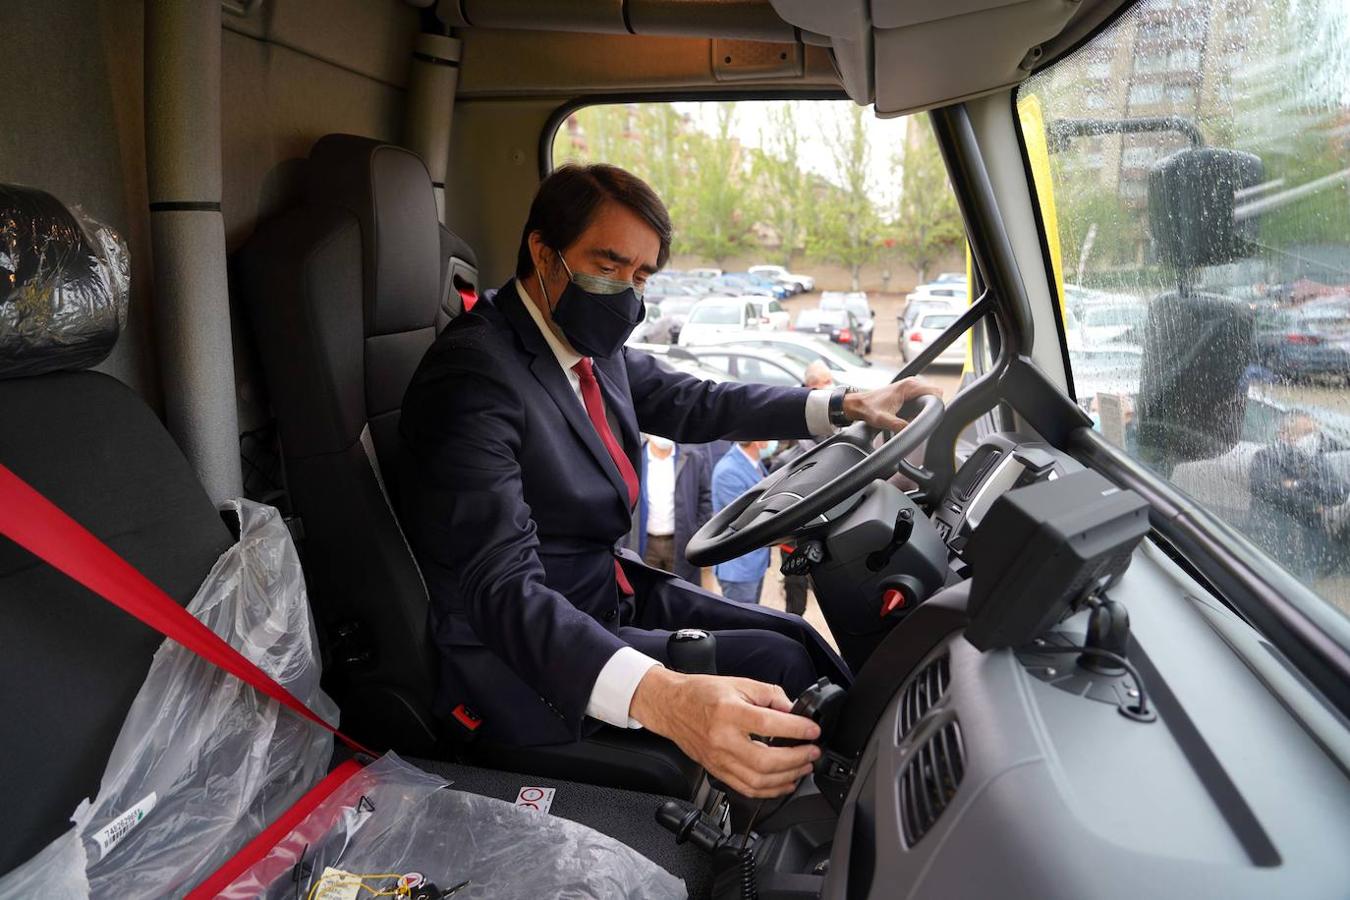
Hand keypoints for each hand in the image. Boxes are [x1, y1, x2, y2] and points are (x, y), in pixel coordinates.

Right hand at [630, 667, 821, 797]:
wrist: (671, 706)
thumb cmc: (701, 693)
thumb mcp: (738, 683)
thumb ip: (769, 695)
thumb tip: (793, 709)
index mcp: (728, 712)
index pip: (768, 723)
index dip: (796, 729)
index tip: (813, 729)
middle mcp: (722, 739)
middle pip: (765, 760)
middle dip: (796, 758)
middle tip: (812, 751)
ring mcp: (718, 759)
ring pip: (758, 780)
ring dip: (788, 777)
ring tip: (804, 767)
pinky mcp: (717, 771)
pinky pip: (746, 788)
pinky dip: (770, 790)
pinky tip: (784, 783)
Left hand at [842, 377, 941, 431]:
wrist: (859, 404)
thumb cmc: (869, 409)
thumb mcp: (883, 420)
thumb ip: (898, 425)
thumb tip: (909, 430)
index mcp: (909, 386)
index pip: (936, 392)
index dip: (935, 406)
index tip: (926, 416)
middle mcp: (911, 382)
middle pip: (934, 395)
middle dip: (929, 408)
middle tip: (917, 419)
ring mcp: (910, 385)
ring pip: (928, 397)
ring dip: (924, 408)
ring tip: (911, 417)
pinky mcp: (908, 390)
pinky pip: (922, 398)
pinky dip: (919, 407)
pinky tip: (909, 415)